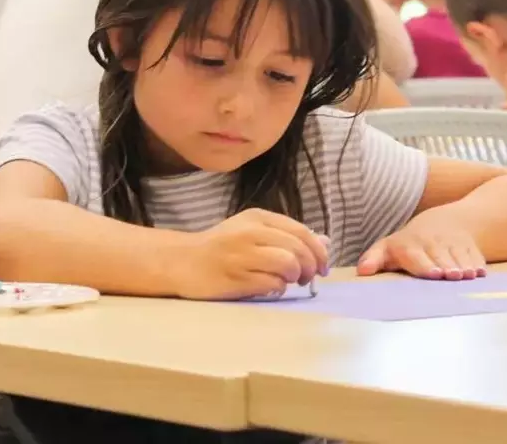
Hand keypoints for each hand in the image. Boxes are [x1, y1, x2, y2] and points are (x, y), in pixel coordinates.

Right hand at [171, 209, 328, 299]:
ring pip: (287, 264)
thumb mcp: (253, 232)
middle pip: (298, 249)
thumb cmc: (221, 248)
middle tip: (306, 278)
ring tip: (287, 282)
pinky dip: (278, 288)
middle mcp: (250, 232)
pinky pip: (271, 284)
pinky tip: (270, 287)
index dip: (318, 252)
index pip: (301, 232)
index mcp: (257, 218)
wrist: (181, 261)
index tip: (322, 266)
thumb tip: (325, 242)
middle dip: (310, 267)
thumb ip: (287, 235)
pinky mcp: (234, 278)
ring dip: (294, 277)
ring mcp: (241, 255)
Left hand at [357, 209, 486, 279]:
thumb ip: (373, 259)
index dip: (426, 266)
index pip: (417, 256)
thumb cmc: (408, 243)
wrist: (442, 223)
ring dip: (464, 267)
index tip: (434, 274)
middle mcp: (432, 242)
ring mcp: (453, 242)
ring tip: (468, 276)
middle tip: (452, 276)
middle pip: (441, 258)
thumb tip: (362, 271)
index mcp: (409, 246)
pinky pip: (474, 254)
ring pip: (459, 256)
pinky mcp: (469, 244)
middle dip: (448, 267)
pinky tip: (479, 273)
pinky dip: (477, 263)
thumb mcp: (387, 248)